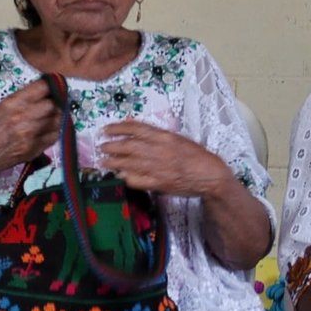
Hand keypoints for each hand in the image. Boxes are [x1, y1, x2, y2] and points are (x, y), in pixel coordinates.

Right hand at [0, 79, 59, 174]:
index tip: (55, 87)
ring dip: (55, 118)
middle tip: (52, 105)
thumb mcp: (4, 105)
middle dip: (54, 104)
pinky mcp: (34, 148)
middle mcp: (23, 116)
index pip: (43, 87)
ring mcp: (30, 133)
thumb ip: (25, 97)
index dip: (52, 86)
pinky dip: (54, 131)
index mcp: (14, 102)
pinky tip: (47, 130)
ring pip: (56, 120)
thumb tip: (46, 90)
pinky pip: (54, 136)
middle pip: (52, 104)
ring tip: (49, 118)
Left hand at [93, 121, 233, 197]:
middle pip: (127, 146)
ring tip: (103, 161)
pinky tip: (119, 175)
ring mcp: (157, 168)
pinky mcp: (158, 183)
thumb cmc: (196, 155)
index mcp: (164, 136)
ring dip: (113, 162)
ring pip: (128, 163)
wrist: (209, 175)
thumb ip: (158, 136)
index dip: (118, 128)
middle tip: (101, 146)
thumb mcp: (178, 138)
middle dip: (111, 146)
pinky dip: (125, 176)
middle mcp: (158, 150)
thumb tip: (137, 132)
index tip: (107, 129)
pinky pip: (136, 180)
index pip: (135, 129)